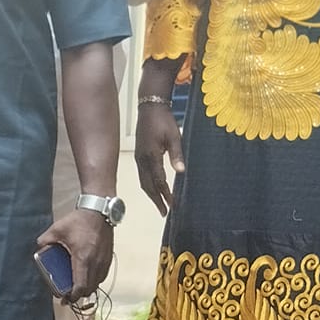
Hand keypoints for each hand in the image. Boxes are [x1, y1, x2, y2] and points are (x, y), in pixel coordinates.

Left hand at [37, 206, 112, 299]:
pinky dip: (94, 281)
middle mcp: (96, 262)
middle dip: (78, 295)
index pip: (80, 286)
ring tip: (76, 288)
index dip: (72, 296)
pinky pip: (102, 276)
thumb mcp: (58, 228)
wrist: (99, 211)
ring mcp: (104, 261)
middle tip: (67, 295)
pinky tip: (86, 278)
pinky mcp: (108, 258)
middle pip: (89, 289)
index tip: (65, 299)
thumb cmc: (80, 220)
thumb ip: (45, 239)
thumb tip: (38, 248)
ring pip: (97, 284)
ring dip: (86, 289)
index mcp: (83, 258)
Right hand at [135, 98, 183, 215]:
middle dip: (157, 200)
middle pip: (148, 185)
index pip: (159, 180)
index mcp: (151, 156)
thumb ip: (176, 155)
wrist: (150, 107)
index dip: (165, 194)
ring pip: (143, 182)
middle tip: (165, 212)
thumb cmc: (164, 120)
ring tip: (160, 204)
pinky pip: (142, 175)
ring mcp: (139, 158)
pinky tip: (153, 188)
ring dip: (151, 194)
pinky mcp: (139, 155)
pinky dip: (148, 185)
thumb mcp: (175, 136)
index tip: (172, 204)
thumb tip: (181, 172)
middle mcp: (142, 160)